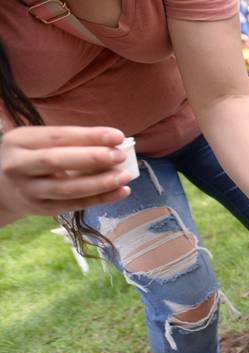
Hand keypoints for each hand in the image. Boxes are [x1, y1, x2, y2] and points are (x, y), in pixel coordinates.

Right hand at [0, 126, 131, 219]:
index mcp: (19, 141)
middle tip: (120, 156)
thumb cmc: (31, 157)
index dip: (89, 136)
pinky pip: (75, 205)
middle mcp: (19, 165)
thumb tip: (113, 144)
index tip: (118, 135)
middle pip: (56, 161)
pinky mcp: (41, 209)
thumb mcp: (38, 142)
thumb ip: (70, 142)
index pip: (57, 136)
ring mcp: (29, 190)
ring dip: (99, 183)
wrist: (1, 188)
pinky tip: (121, 192)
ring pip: (67, 188)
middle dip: (92, 158)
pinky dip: (100, 199)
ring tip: (125, 176)